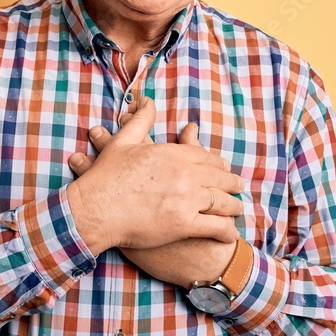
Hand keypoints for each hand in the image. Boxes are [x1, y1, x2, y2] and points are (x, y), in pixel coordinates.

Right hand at [65, 98, 243, 254]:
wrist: (96, 209)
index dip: (220, 164)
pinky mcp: (183, 224)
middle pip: (219, 178)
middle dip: (232, 184)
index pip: (207, 157)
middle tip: (239, 187)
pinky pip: (215, 228)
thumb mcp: (123, 141)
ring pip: (222, 203)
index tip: (226, 168)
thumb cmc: (106, 176)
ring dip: (234, 207)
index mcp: (173, 154)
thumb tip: (148, 101)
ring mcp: (186, 200)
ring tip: (238, 210)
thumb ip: (141, 120)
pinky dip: (227, 232)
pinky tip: (230, 234)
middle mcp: (185, 175)